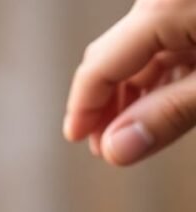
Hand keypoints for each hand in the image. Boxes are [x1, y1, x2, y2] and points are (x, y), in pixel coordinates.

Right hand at [64, 0, 195, 164]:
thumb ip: (170, 113)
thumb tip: (116, 149)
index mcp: (163, 6)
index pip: (99, 65)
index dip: (82, 109)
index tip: (76, 139)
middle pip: (114, 55)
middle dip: (106, 103)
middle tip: (106, 143)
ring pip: (141, 49)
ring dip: (134, 91)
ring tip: (135, 127)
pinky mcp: (192, 5)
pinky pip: (167, 36)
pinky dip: (162, 71)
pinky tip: (165, 98)